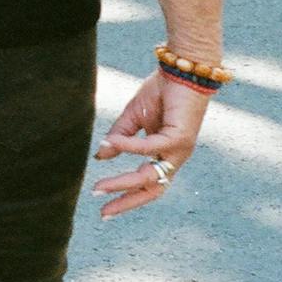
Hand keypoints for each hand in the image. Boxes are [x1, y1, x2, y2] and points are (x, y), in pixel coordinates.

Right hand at [91, 72, 212, 219]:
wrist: (183, 68)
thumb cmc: (161, 90)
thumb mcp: (133, 117)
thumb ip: (119, 138)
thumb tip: (100, 155)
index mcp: (164, 153)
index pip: (147, 184)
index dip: (127, 197)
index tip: (104, 209)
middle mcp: (174, 156)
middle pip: (151, 189)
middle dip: (127, 202)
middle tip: (103, 213)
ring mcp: (179, 149)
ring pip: (149, 176)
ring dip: (123, 183)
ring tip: (98, 186)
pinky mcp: (180, 137)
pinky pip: (150, 148)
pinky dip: (129, 147)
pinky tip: (111, 143)